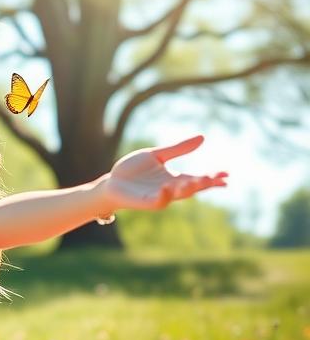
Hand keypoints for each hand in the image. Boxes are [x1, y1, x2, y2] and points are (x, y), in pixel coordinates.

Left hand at [96, 134, 227, 215]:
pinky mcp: (146, 202)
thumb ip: (178, 149)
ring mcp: (159, 196)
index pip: (197, 179)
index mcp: (174, 178)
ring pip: (178, 195)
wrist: (111, 182)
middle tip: (218, 179)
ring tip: (199, 180)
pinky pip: (159, 201)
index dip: (212, 178)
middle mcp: (170, 189)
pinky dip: (165, 195)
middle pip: (192, 188)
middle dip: (205, 184)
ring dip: (189, 188)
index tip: (227, 175)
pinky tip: (168, 187)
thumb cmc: (133, 170)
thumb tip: (203, 137)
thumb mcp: (157, 155)